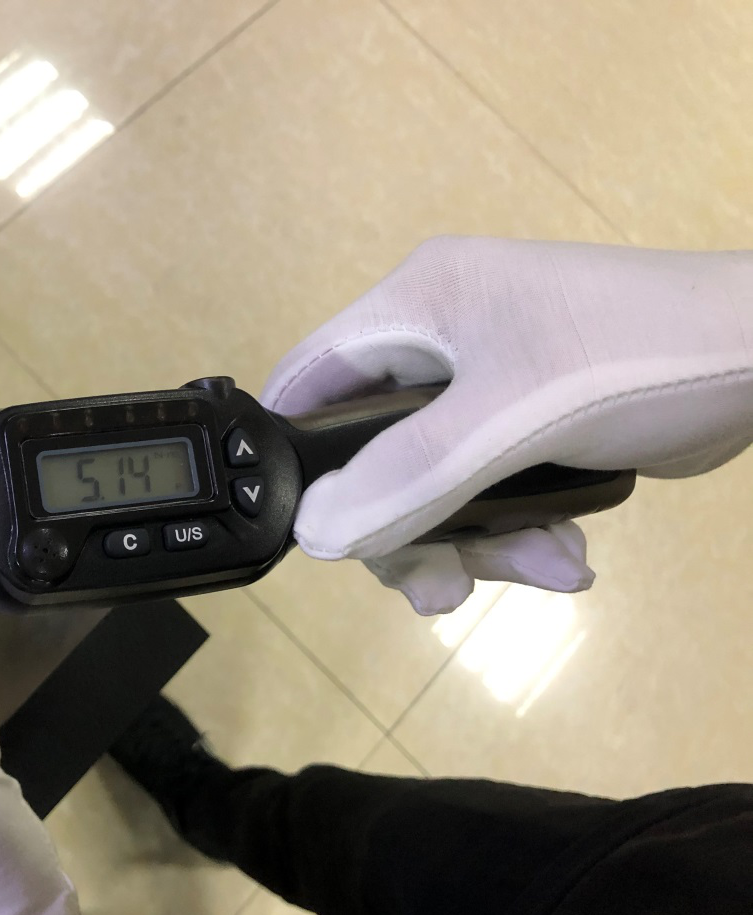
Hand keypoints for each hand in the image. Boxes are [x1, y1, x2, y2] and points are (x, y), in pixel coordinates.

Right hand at [262, 237, 752, 612]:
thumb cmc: (642, 360)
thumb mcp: (512, 418)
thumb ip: (408, 476)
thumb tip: (313, 532)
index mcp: (418, 304)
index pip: (312, 375)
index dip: (296, 454)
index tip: (317, 530)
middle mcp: (439, 337)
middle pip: (368, 451)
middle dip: (407, 526)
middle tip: (440, 586)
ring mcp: (484, 378)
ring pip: (428, 482)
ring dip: (474, 541)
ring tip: (538, 570)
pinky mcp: (526, 415)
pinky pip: (483, 487)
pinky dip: (515, 530)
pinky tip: (562, 555)